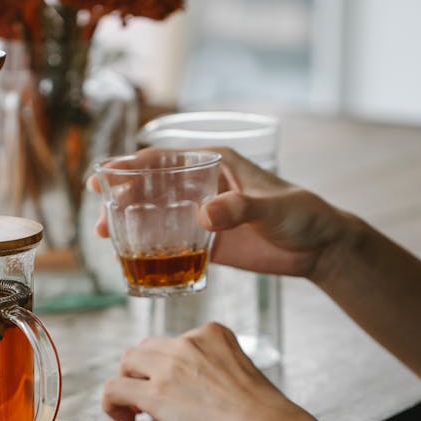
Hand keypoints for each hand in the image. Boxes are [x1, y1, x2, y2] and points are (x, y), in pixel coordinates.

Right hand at [90, 147, 348, 278]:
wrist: (321, 248)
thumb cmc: (302, 214)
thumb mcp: (272, 208)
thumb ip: (239, 209)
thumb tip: (204, 214)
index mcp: (215, 163)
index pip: (164, 159)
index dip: (130, 166)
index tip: (104, 176)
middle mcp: (203, 186)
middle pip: (151, 187)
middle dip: (121, 197)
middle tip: (99, 214)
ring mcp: (203, 214)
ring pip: (156, 214)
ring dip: (130, 224)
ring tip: (105, 236)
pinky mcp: (209, 242)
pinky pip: (172, 244)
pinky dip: (151, 250)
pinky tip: (132, 261)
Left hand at [101, 322, 302, 420]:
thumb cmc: (260, 411)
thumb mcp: (241, 369)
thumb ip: (215, 367)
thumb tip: (195, 386)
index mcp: (212, 333)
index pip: (175, 342)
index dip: (167, 366)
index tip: (174, 386)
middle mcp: (188, 342)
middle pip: (147, 348)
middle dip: (145, 371)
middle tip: (150, 397)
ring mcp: (169, 365)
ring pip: (128, 362)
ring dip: (129, 383)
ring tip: (137, 408)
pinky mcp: (154, 392)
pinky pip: (114, 388)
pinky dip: (112, 403)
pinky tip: (125, 419)